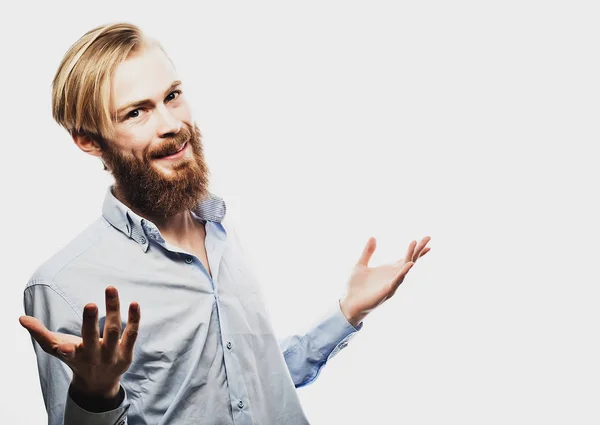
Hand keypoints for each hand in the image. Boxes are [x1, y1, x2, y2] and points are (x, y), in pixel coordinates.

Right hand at [19, 286, 139, 398]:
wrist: (98, 383)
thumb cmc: (75, 358)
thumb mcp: (56, 348)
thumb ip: (40, 333)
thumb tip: (21, 318)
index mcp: (74, 356)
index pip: (68, 354)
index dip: (66, 351)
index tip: (63, 347)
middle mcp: (94, 357)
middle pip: (93, 339)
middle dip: (90, 323)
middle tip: (90, 304)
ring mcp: (112, 356)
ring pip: (114, 331)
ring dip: (113, 310)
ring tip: (110, 289)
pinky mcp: (127, 353)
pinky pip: (132, 334)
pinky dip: (134, 319)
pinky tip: (134, 303)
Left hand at [340, 236, 430, 326]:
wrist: (348, 303)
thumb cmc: (355, 287)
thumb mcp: (361, 264)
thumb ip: (368, 252)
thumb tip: (373, 237)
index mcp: (389, 269)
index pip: (406, 258)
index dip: (416, 250)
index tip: (427, 240)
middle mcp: (393, 276)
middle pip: (410, 260)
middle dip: (418, 249)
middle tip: (428, 237)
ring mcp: (392, 283)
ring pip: (405, 268)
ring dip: (410, 255)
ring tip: (415, 243)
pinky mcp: (387, 291)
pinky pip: (397, 280)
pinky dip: (404, 272)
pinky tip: (410, 264)